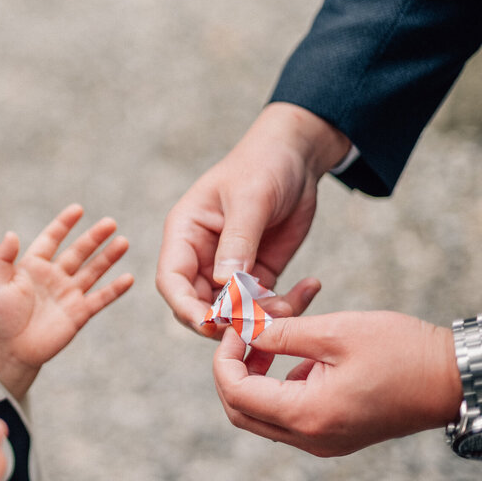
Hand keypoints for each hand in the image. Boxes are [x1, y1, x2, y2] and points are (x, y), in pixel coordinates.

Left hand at [0, 204, 133, 396]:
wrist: (10, 351)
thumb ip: (2, 259)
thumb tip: (11, 233)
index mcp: (33, 266)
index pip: (51, 239)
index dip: (64, 224)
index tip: (78, 209)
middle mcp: (54, 276)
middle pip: (78, 251)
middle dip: (94, 237)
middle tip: (110, 222)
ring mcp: (68, 294)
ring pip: (93, 270)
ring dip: (108, 257)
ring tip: (123, 242)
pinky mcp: (79, 313)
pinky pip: (100, 298)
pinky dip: (114, 289)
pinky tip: (128, 278)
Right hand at [156, 103, 350, 335]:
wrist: (297, 156)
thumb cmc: (263, 165)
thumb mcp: (251, 200)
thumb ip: (237, 242)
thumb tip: (223, 284)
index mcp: (185, 233)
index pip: (172, 280)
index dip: (185, 307)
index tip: (211, 324)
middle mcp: (200, 255)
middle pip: (197, 304)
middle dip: (225, 320)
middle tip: (258, 324)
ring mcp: (228, 268)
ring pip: (231, 312)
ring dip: (259, 317)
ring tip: (292, 302)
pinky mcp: (257, 275)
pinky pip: (262, 305)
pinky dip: (283, 307)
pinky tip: (310, 287)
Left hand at [212, 311, 462, 456]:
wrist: (458, 379)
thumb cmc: (402, 351)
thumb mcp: (335, 332)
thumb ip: (281, 334)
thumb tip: (243, 330)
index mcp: (307, 416)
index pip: (236, 393)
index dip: (225, 357)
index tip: (238, 326)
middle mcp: (310, 438)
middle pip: (241, 411)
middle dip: (233, 369)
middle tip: (246, 333)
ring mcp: (323, 442)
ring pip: (262, 415)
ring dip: (256, 375)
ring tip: (273, 334)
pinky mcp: (335, 435)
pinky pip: (289, 415)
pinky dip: (281, 384)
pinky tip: (301, 352)